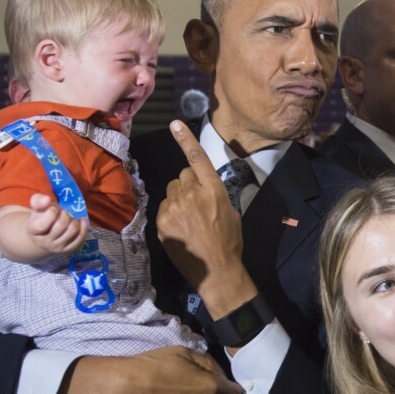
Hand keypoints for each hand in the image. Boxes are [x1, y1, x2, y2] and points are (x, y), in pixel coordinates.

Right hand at [25, 193, 88, 253]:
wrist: (45, 235)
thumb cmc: (41, 218)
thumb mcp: (37, 208)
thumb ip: (39, 201)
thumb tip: (46, 199)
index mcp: (34, 231)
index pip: (44, 223)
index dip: (52, 212)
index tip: (54, 208)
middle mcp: (45, 242)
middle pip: (61, 225)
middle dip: (65, 214)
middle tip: (64, 211)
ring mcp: (58, 248)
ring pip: (72, 230)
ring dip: (75, 219)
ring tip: (71, 216)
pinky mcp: (70, 250)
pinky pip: (81, 237)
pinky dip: (84, 226)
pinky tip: (81, 220)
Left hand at [156, 121, 256, 317]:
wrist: (217, 270)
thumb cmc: (229, 241)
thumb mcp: (231, 212)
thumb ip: (215, 194)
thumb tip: (204, 187)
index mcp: (214, 190)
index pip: (197, 159)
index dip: (186, 140)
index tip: (175, 124)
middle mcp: (193, 194)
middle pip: (183, 175)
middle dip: (188, 185)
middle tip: (197, 205)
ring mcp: (175, 207)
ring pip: (171, 191)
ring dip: (178, 200)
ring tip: (190, 220)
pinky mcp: (162, 221)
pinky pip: (163, 207)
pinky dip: (170, 215)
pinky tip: (181, 230)